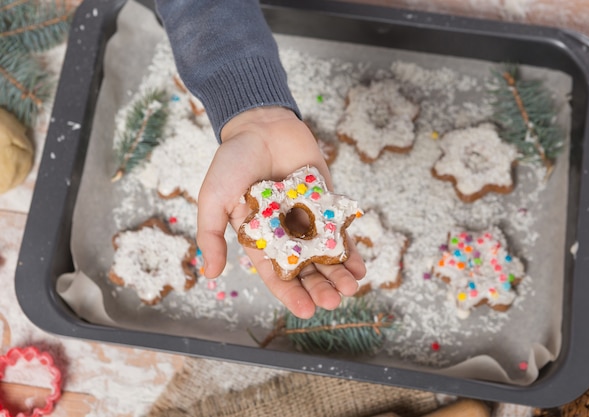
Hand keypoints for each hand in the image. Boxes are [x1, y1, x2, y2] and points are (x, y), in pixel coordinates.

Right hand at [196, 106, 365, 318]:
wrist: (260, 125)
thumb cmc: (232, 161)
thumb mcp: (213, 199)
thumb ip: (210, 235)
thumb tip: (210, 274)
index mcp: (260, 238)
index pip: (276, 275)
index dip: (291, 294)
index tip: (306, 311)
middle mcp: (286, 234)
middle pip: (306, 269)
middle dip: (320, 287)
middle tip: (333, 302)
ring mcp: (308, 219)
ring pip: (326, 254)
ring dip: (339, 273)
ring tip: (351, 289)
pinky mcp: (327, 202)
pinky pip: (340, 229)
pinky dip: (350, 248)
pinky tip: (360, 267)